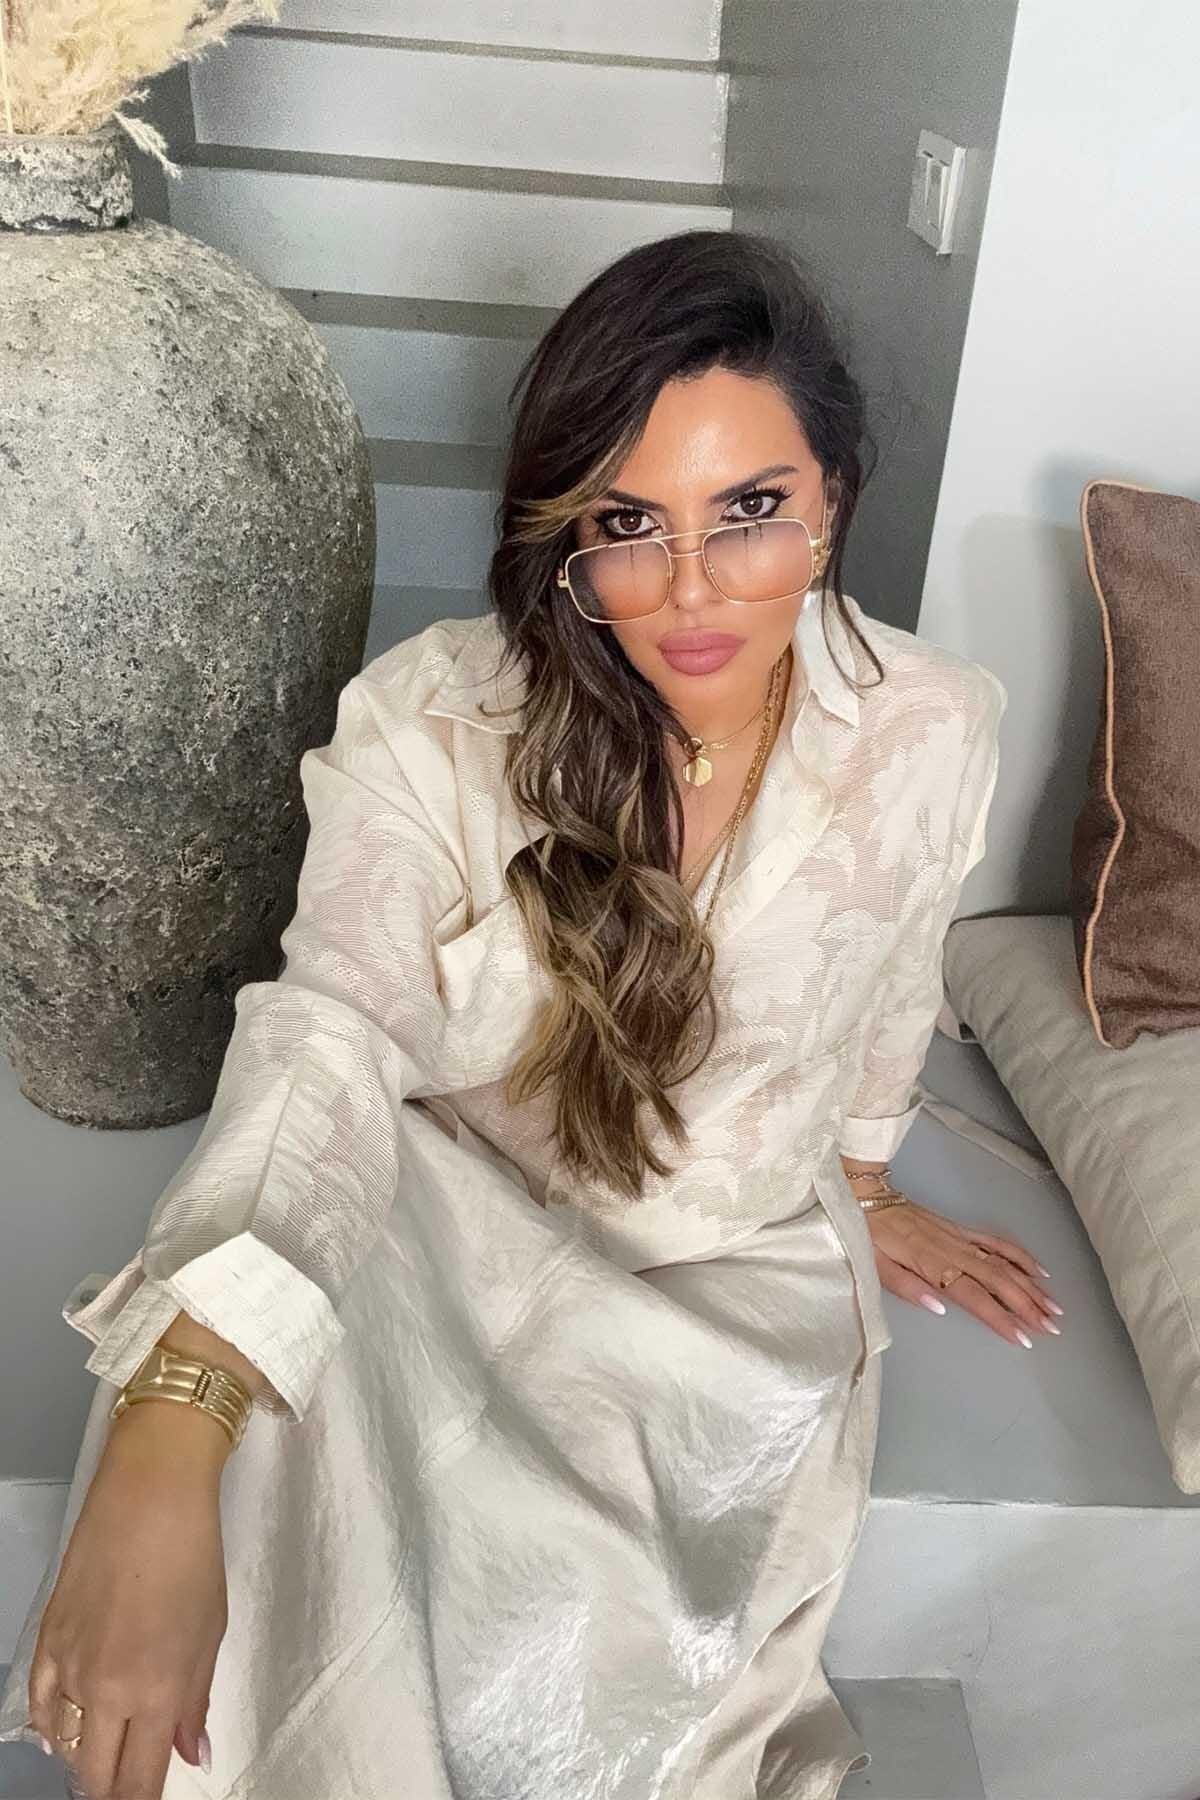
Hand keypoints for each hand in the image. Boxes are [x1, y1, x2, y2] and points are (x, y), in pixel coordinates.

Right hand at [26, 1405, 229, 1798]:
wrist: (149, 1495)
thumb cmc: (194, 1559)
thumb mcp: (210, 1632)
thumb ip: (195, 1701)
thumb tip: (190, 1755)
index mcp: (156, 1691)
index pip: (138, 1782)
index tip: (150, 1799)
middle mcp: (106, 1690)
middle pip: (97, 1777)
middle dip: (115, 1787)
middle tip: (132, 1776)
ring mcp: (70, 1667)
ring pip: (66, 1746)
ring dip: (87, 1756)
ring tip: (110, 1746)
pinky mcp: (46, 1641)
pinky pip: (41, 1709)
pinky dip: (54, 1727)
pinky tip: (68, 1728)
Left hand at [864, 1194, 1063, 1347]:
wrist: (869, 1196)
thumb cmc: (871, 1237)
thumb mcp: (876, 1267)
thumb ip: (907, 1288)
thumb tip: (939, 1308)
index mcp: (932, 1265)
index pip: (974, 1296)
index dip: (1000, 1317)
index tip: (1022, 1337)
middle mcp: (953, 1252)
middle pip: (999, 1281)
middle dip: (1027, 1306)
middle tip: (1051, 1329)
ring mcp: (961, 1239)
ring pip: (1004, 1263)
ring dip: (1031, 1286)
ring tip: (1053, 1309)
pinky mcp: (961, 1229)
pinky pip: (996, 1242)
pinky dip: (1019, 1256)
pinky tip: (1039, 1271)